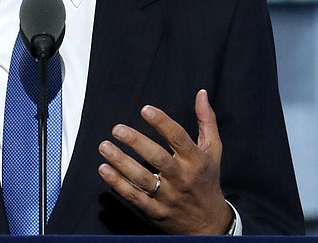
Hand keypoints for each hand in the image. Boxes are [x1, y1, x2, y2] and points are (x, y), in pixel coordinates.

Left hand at [98, 89, 232, 234]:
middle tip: (117, 129)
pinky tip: (104, 169)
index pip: (178, 138)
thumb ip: (206, 121)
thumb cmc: (208, 181)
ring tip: (105, 147)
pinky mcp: (155, 210)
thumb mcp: (213, 151)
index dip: (162, 122)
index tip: (145, 109)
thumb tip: (201, 93)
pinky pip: (134, 196)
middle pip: (157, 158)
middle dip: (136, 142)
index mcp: (196, 160)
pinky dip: (117, 183)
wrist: (210, 224)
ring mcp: (168, 196)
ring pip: (141, 178)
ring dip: (121, 162)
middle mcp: (182, 177)